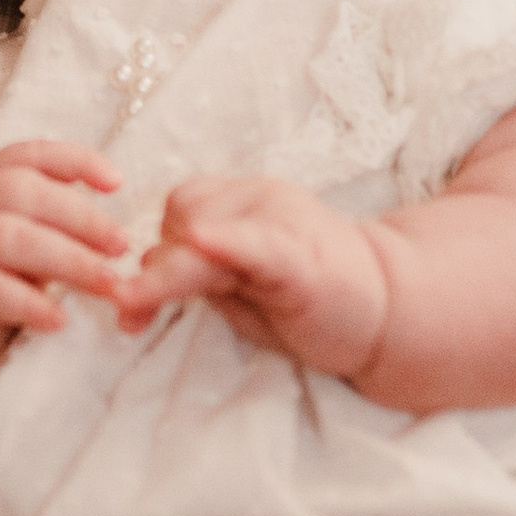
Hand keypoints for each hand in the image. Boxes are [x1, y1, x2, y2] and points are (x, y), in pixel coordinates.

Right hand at [0, 144, 126, 391]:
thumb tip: (113, 233)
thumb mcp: (10, 245)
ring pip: (11, 238)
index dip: (75, 161)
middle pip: (25, 193)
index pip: (28, 156)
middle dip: (82, 218)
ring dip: (68, 260)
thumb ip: (45, 227)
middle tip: (122, 247)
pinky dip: (30, 303)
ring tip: (107, 284)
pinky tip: (59, 319)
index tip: (118, 182)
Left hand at [119, 175, 390, 382]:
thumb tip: (129, 285)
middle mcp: (260, 199)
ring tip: (139, 306)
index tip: (125, 304)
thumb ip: (190, 277)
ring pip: (205, 230)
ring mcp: (283, 223)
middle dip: (152, 270)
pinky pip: (259, 244)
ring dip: (169, 270)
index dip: (150, 254)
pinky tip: (204, 242)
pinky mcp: (302, 259)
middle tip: (128, 315)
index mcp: (243, 201)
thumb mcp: (238, 286)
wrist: (391, 310)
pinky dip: (229, 243)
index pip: (179, 210)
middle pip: (182, 217)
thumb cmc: (310, 300)